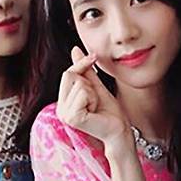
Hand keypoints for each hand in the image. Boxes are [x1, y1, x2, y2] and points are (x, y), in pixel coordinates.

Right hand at [56, 46, 132, 160]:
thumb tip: (75, 50)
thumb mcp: (96, 87)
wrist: (119, 130)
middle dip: (89, 83)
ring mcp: (64, 114)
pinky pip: (83, 93)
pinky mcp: (72, 117)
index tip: (94, 57)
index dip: (81, 63)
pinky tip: (95, 111)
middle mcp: (60, 108)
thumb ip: (85, 70)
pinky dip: (93, 99)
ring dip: (93, 93)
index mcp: (64, 102)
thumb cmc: (110, 112)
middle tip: (96, 99)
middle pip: (70, 75)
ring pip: (79, 84)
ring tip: (96, 107)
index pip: (67, 73)